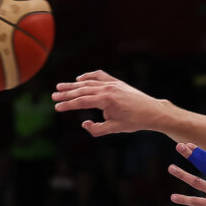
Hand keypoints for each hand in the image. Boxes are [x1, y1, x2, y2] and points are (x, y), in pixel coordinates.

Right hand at [52, 70, 168, 136]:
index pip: (82, 102)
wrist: (152, 111)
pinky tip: (79, 79)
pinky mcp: (116, 82)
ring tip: (60, 86)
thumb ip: (97, 129)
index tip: (57, 107)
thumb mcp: (115, 129)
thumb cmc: (134, 121)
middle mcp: (108, 89)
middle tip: (53, 96)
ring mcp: (112, 83)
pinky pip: (99, 76)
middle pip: (81, 90)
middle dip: (66, 93)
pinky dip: (88, 76)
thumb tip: (83, 124)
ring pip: (88, 83)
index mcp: (106, 100)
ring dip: (73, 85)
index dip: (68, 105)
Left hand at [168, 143, 205, 205]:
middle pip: (203, 164)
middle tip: (179, 146)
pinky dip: (183, 199)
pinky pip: (195, 201)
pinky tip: (173, 197)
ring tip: (170, 167)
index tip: (189, 145)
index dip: (199, 152)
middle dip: (190, 154)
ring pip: (195, 180)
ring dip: (181, 173)